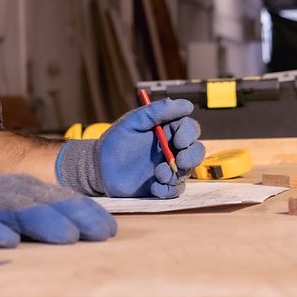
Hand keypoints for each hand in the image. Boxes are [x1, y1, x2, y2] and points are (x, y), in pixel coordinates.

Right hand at [0, 142, 116, 247]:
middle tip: (94, 234)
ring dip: (42, 223)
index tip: (108, 230)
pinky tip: (5, 241)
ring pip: (15, 212)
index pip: (61, 198)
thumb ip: (47, 210)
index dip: (85, 212)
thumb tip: (93, 229)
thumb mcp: (16, 199)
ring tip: (66, 237)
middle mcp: (8, 193)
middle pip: (44, 205)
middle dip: (71, 218)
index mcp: (25, 189)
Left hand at [57, 98, 206, 198]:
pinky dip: (167, 190)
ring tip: (157, 174)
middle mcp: (172, 149)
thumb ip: (158, 111)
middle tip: (179, 160)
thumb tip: (187, 105)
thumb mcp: (135, 121)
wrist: (100, 166)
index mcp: (168, 130)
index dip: (189, 134)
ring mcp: (168, 168)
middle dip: (192, 156)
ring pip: (187, 172)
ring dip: (176, 174)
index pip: (190, 129)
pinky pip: (175, 190)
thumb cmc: (116, 140)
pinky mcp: (162, 185)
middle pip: (196, 151)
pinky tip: (154, 187)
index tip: (178, 140)